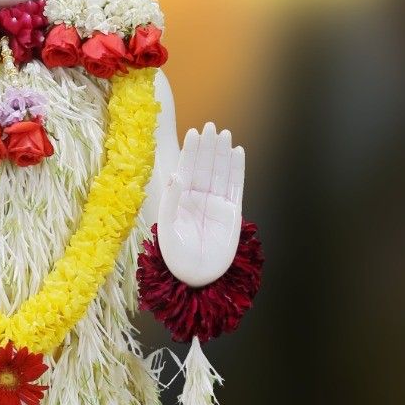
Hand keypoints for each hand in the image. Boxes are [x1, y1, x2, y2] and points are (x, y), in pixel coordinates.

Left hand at [156, 122, 244, 286]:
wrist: (196, 278)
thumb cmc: (175, 257)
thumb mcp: (166, 228)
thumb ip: (171, 201)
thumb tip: (176, 175)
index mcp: (180, 201)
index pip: (187, 170)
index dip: (191, 152)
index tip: (194, 132)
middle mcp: (198, 200)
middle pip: (204, 167)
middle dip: (207, 147)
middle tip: (211, 126)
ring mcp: (216, 204)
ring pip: (220, 173)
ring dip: (222, 154)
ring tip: (224, 134)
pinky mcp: (232, 212)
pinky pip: (235, 186)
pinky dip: (237, 169)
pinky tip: (237, 152)